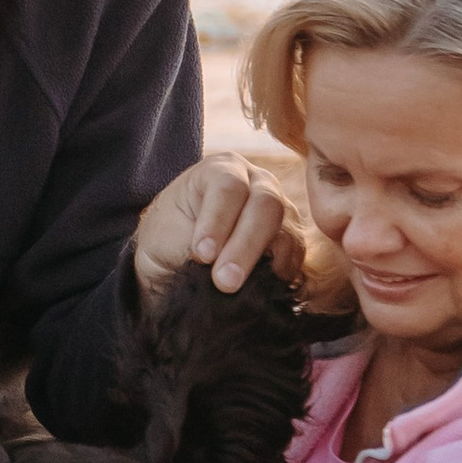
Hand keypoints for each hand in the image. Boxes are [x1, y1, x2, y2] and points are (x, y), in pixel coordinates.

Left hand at [132, 157, 293, 301]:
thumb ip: (193, 246)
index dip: (217, 221)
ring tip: (238, 291)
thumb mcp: (166, 236)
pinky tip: (259, 292)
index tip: (202, 255)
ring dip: (264, 266)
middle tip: (225, 282)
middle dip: (244, 246)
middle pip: (266, 205)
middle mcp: (258, 183)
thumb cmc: (168, 240)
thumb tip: (220, 273)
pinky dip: (279, 276)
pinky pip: (295, 257)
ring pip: (284, 233)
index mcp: (221, 170)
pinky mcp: (291, 240)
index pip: (228, 186)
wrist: (178, 256)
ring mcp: (281, 210)